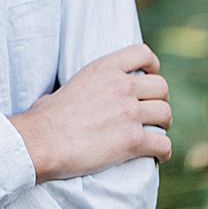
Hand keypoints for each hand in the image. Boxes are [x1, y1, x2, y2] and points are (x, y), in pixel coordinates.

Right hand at [9, 43, 171, 181]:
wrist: (42, 140)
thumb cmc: (45, 117)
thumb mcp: (64, 86)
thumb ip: (84, 86)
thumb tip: (76, 97)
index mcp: (102, 69)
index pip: (142, 53)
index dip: (152, 65)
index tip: (150, 76)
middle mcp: (120, 86)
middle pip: (161, 86)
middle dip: (159, 99)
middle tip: (151, 111)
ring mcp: (128, 112)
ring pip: (166, 114)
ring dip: (162, 125)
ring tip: (154, 132)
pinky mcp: (133, 140)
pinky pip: (164, 144)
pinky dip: (163, 152)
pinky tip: (157, 155)